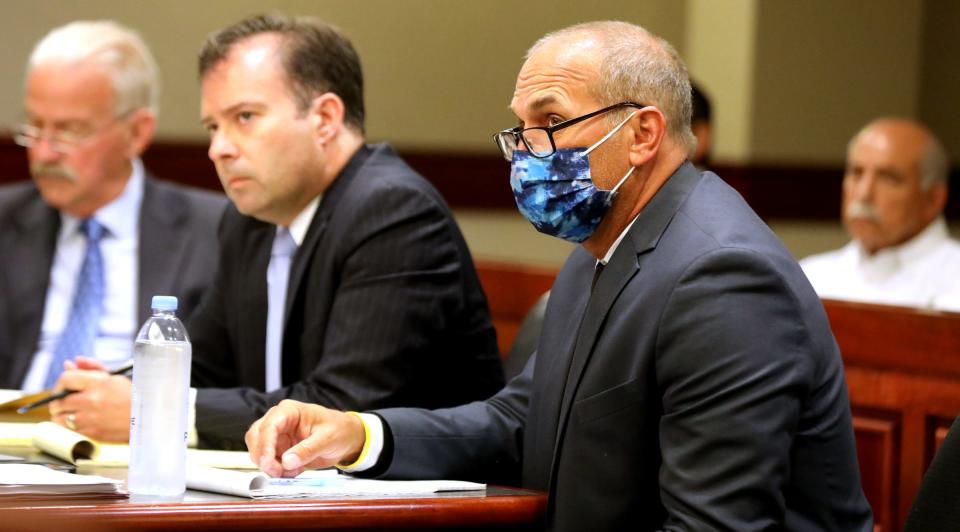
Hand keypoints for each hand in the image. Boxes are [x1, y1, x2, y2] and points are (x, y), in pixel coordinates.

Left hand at [49, 359, 131, 441]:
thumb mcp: (115, 378)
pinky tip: (80, 422)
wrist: (147, 418)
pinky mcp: (92, 433)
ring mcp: (91, 418)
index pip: (66, 379)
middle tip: (65, 401)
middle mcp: (92, 400)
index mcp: (98, 383)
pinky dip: (70, 426)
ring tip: (71, 413)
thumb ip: (92, 368)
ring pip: (59, 418)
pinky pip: (69, 430)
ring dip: (62, 415)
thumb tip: (72, 363)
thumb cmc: (132, 397)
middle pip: (58, 401)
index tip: (62, 387)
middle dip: (58, 401)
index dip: (60, 383)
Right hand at [246, 399, 364, 477]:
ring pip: (258, 451)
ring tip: (293, 470)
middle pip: (256, 437)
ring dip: (270, 466)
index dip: (265, 445)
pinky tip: (294, 470)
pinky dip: (277, 470)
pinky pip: (269, 462)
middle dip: (264, 457)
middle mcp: (278, 421)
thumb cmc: (339, 430)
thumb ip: (308, 450)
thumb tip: (287, 461)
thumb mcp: (328, 439)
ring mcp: (277, 436)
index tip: (268, 463)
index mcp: (289, 411)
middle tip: (278, 472)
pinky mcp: (279, 449)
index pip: (268, 426)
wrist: (346, 438)